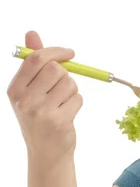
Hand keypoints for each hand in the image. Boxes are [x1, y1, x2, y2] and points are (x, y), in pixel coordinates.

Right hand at [7, 31, 82, 166]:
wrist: (46, 153)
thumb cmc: (39, 117)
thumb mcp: (30, 91)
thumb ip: (33, 62)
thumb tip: (32, 33)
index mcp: (15, 89)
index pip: (36, 59)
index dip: (56, 52)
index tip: (69, 53)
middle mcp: (25, 100)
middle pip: (56, 69)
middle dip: (66, 75)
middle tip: (62, 88)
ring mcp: (41, 112)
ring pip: (70, 83)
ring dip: (72, 90)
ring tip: (63, 103)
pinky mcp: (59, 121)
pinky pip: (78, 99)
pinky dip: (77, 103)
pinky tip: (67, 114)